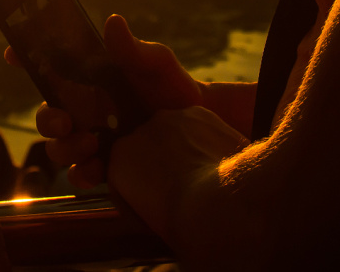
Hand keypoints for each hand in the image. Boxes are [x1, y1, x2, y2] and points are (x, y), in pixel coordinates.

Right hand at [5, 14, 253, 185]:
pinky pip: (80, 173)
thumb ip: (133, 48)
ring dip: (65, 148)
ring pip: (58, 147)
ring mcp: (91, 138)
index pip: (47, 66)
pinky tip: (96, 169)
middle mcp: (82, 109)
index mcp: (87, 78)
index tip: (12, 54)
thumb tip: (112, 21)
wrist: (202, 124)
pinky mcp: (105, 166)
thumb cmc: (172, 86)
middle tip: (64, 122)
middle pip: (46, 115)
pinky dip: (82, 173)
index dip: (24, 57)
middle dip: (47, 120)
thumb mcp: (156, 62)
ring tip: (92, 144)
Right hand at [108, 107, 249, 240]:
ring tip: (204, 178)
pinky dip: (205, 142)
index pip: (124, 174)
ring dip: (183, 151)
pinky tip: (218, 163)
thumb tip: (157, 206)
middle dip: (161, 167)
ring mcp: (170, 118)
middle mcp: (139, 130)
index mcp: (119, 158)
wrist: (220, 204)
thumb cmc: (181, 225)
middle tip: (180, 194)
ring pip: (174, 135)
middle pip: (149, 150)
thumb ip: (143, 204)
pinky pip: (199, 128)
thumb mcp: (149, 223)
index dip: (139, 195)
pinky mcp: (200, 113)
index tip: (154, 212)